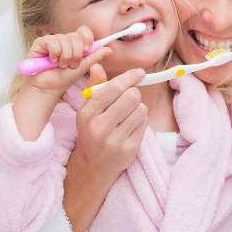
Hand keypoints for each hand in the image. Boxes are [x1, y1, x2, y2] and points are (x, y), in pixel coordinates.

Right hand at [25, 25, 104, 96]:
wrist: (50, 88)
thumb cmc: (64, 78)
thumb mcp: (83, 67)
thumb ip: (95, 57)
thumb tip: (109, 50)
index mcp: (75, 43)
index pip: (83, 31)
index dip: (86, 38)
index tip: (86, 50)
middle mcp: (64, 39)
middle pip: (75, 36)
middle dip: (75, 54)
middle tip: (70, 65)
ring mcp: (52, 40)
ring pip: (64, 40)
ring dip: (65, 57)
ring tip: (61, 65)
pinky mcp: (40, 43)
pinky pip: (52, 42)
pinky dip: (54, 54)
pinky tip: (51, 61)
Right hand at [70, 67, 147, 183]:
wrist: (92, 166)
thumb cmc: (92, 130)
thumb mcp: (88, 110)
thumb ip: (95, 87)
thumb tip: (97, 66)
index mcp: (87, 114)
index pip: (113, 88)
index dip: (129, 77)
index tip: (140, 73)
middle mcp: (99, 127)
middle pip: (131, 97)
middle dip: (134, 94)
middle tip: (129, 99)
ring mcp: (114, 140)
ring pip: (141, 110)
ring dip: (138, 109)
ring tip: (128, 116)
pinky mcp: (128, 150)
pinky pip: (144, 124)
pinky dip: (141, 122)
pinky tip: (130, 127)